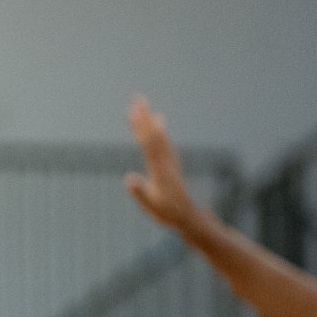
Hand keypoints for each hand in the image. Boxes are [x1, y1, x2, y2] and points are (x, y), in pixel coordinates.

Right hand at [125, 97, 204, 233]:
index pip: (149, 143)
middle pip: (154, 135)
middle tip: (138, 99)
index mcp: (159, 169)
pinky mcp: (170, 164)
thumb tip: (128, 178)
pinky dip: (159, 130)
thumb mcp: (151, 206)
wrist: (188, 217)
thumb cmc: (168, 213)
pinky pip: (164, 142)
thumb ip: (140, 192)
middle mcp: (166, 162)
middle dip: (145, 116)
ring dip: (151, 121)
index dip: (141, 126)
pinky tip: (159, 124)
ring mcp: (170, 162)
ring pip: (160, 137)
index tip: (134, 111)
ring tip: (145, 107)